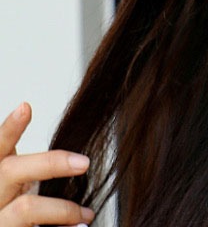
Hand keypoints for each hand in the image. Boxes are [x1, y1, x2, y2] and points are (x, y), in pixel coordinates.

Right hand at [0, 103, 93, 226]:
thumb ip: (30, 166)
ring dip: (63, 209)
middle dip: (51, 163)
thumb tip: (69, 150)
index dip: (10, 128)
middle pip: (11, 171)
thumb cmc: (9, 209)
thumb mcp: (14, 183)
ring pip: (25, 208)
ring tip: (85, 214)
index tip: (26, 107)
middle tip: (84, 163)